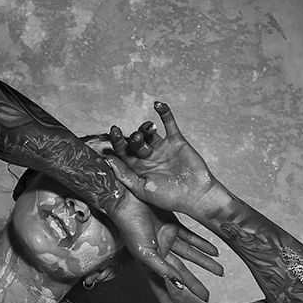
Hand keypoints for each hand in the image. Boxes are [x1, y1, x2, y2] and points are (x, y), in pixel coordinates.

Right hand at [88, 136, 222, 302]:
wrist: (127, 198)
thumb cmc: (129, 226)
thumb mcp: (144, 252)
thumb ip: (160, 268)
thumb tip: (177, 284)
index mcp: (150, 263)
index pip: (160, 287)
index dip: (166, 302)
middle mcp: (159, 253)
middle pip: (180, 273)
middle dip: (194, 285)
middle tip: (206, 296)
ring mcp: (167, 239)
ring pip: (190, 255)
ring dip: (205, 263)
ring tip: (220, 272)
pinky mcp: (172, 225)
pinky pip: (191, 237)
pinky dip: (203, 244)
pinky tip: (215, 251)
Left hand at [109, 100, 216, 216]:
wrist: (195, 196)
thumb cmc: (169, 198)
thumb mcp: (142, 189)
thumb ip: (125, 175)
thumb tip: (107, 159)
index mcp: (138, 169)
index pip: (123, 153)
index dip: (116, 143)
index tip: (113, 133)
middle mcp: (148, 157)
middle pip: (135, 142)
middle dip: (132, 138)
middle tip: (132, 137)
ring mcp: (162, 148)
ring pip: (149, 132)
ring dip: (145, 128)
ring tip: (146, 129)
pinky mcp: (176, 141)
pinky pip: (169, 124)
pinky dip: (164, 113)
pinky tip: (158, 104)